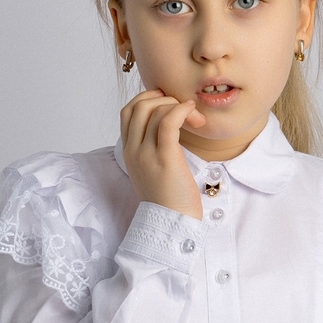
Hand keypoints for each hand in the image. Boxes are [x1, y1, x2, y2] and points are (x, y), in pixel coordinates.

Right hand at [119, 89, 206, 218]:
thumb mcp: (152, 171)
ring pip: (154, 111)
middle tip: (183, 108)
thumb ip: (152, 150)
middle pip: (139, 106)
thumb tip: (167, 129)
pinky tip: (193, 113)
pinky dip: (181, 110)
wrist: (171, 224)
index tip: (167, 104)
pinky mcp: (165, 158)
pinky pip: (168, 121)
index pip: (128, 112)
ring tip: (195, 117)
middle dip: (162, 98)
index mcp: (128, 153)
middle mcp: (133, 151)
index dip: (147, 99)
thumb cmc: (168, 200)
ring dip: (177, 105)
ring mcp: (147, 154)